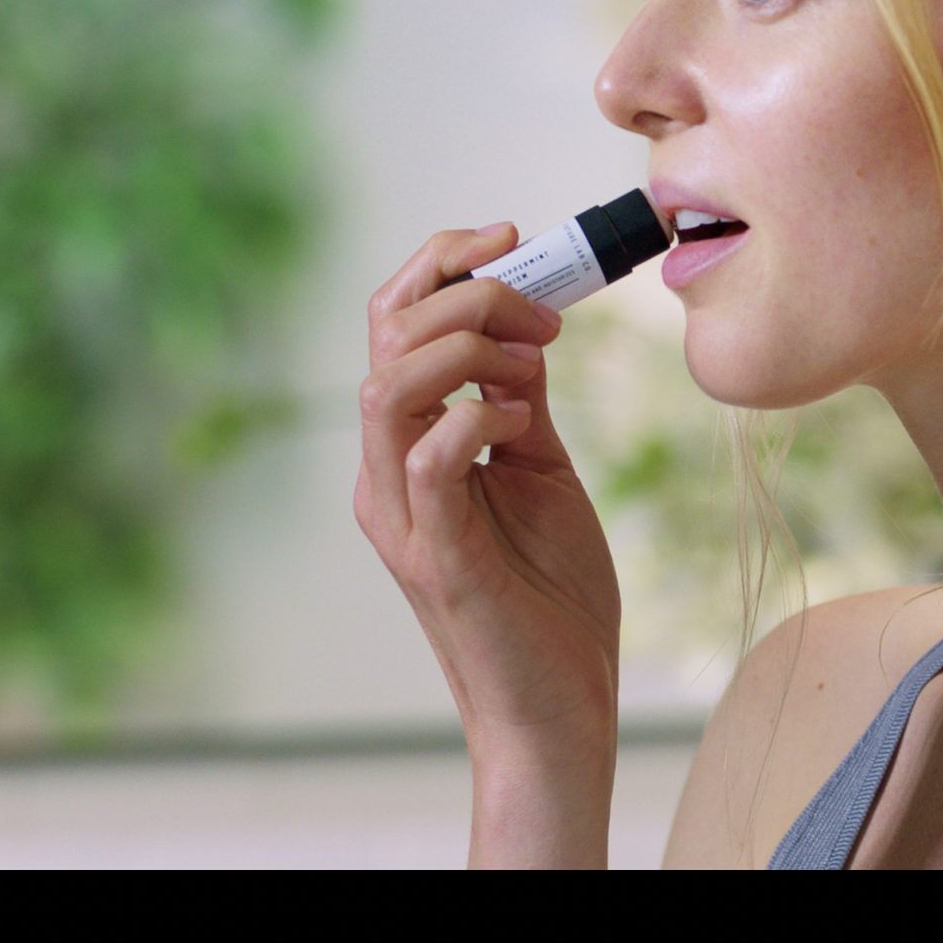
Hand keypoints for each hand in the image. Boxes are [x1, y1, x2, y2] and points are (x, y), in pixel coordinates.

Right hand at [356, 223, 619, 863]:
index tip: (510, 237)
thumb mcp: (540, 470)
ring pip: (386, 387)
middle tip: (542, 311)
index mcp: (407, 449)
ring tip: (531, 358)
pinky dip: (473, 417)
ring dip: (466, 348)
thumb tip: (524, 330)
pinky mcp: (437, 557)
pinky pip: (428, 459)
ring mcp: (405, 517)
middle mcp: (388, 476)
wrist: (560, 705)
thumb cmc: (550, 596)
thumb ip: (519, 403)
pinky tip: (518, 422)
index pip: (391, 325)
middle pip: (381, 338)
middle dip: (465, 293)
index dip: (441, 264)